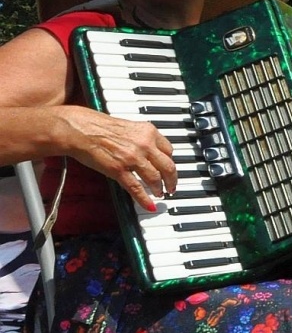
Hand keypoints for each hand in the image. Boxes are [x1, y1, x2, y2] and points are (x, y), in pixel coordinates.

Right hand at [62, 105, 176, 211]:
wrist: (79, 130)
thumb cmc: (98, 126)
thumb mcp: (129, 127)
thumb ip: (142, 138)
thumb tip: (151, 151)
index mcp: (148, 131)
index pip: (169, 150)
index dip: (170, 162)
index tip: (169, 168)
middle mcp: (144, 144)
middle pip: (168, 166)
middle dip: (172, 179)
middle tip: (171, 186)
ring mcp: (132, 158)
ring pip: (155, 178)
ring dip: (159, 189)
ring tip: (160, 193)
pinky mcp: (118, 170)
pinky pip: (136, 188)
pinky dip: (144, 199)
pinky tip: (150, 205)